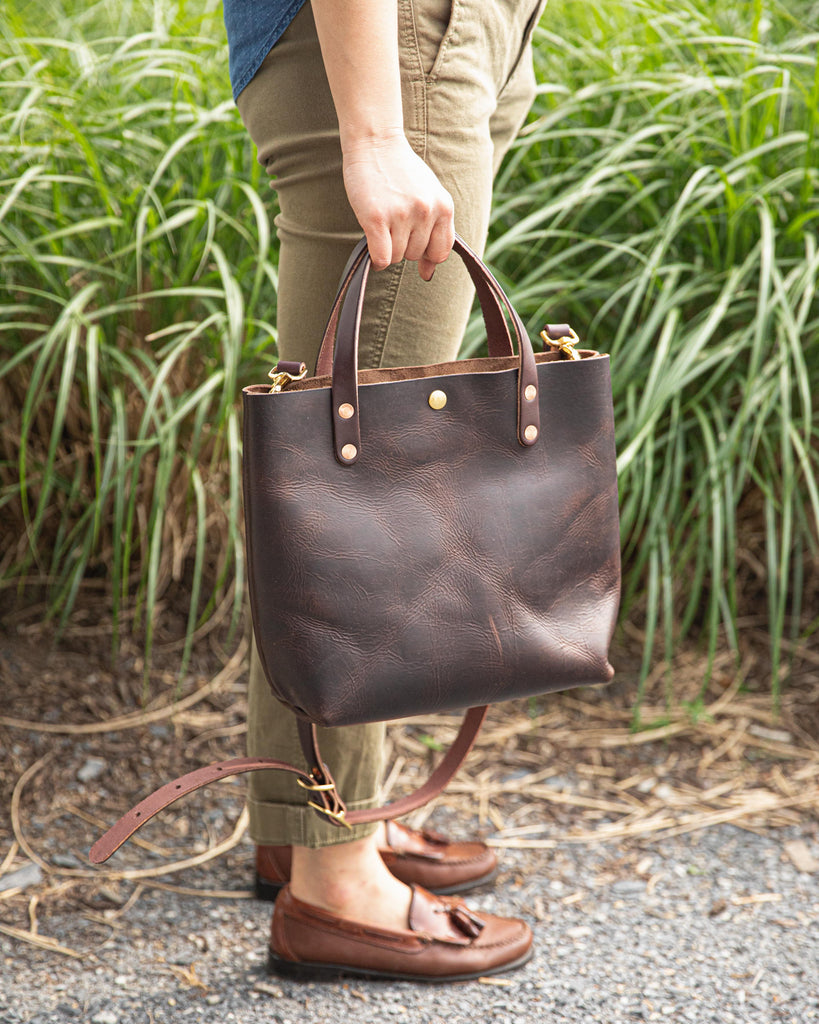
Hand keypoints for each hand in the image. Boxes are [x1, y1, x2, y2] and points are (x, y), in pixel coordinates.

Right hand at [342, 131, 454, 280]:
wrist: (376, 142)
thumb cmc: (401, 173)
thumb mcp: (429, 196)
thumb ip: (434, 232)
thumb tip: (428, 276)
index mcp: (444, 206)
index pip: (440, 252)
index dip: (426, 254)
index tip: (414, 243)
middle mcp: (426, 211)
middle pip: (415, 256)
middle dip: (404, 245)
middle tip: (393, 221)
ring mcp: (402, 215)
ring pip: (397, 257)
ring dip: (388, 247)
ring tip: (383, 222)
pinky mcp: (377, 218)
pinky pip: (382, 257)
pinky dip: (377, 259)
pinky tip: (373, 241)